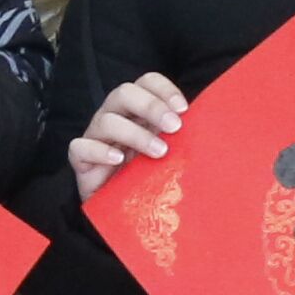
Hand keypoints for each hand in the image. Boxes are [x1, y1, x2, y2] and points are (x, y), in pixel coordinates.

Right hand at [66, 70, 186, 201]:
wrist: (123, 211)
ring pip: (107, 120)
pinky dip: (100, 151)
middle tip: (174, 127)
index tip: (184, 109)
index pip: (146, 82)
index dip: (164, 89)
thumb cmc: (148, 178)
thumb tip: (213, 128)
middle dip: (151, 106)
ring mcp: (96, 136)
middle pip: (124, 92)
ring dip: (136, 134)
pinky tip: (118, 160)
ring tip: (159, 152)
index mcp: (137, 110)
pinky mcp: (81, 160)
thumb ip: (182, 138)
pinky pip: (81, 147)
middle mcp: (115, 117)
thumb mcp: (170, 154)